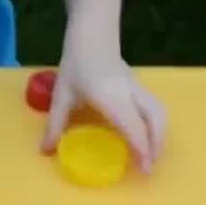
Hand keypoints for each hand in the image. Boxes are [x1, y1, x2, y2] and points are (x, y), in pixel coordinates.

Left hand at [41, 48, 165, 172]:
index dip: (141, 148)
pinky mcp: (140, 85)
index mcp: (110, 97)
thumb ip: (55, 124)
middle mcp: (130, 93)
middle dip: (156, 146)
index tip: (144, 169)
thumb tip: (45, 151)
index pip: (133, 126)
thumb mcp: (61, 95)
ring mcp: (138, 87)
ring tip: (151, 154)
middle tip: (148, 167)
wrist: (92, 35)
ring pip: (160, 113)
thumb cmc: (76, 64)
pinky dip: (157, 125)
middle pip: (155, 121)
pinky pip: (156, 107)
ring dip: (160, 135)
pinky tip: (147, 135)